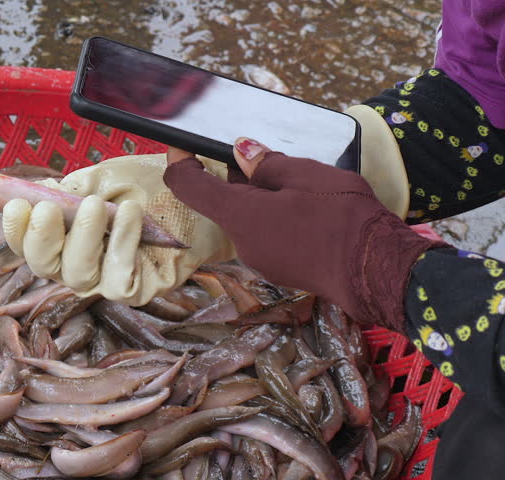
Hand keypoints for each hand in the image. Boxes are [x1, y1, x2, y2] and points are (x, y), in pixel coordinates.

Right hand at [2, 154, 233, 305]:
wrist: (200, 192)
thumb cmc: (149, 186)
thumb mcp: (104, 178)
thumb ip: (72, 190)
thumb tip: (40, 195)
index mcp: (63, 234)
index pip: (25, 242)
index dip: (15, 230)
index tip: (18, 205)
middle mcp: (78, 261)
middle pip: (44, 266)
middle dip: (42, 238)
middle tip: (50, 209)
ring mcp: (107, 278)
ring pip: (78, 276)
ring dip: (85, 238)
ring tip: (99, 207)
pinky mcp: (138, 289)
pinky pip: (118, 281)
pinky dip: (122, 245)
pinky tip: (132, 217)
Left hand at [163, 138, 445, 328]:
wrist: (377, 272)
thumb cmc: (343, 218)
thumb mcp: (306, 175)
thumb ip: (266, 163)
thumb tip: (241, 151)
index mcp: (240, 216)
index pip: (187, 186)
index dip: (180, 160)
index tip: (184, 143)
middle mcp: (241, 243)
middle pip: (223, 201)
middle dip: (237, 175)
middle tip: (265, 153)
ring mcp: (259, 260)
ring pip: (247, 217)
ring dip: (260, 195)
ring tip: (297, 178)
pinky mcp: (278, 269)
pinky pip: (264, 234)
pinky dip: (274, 215)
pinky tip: (305, 205)